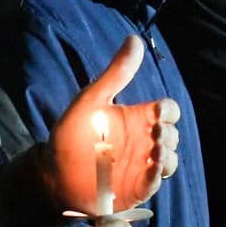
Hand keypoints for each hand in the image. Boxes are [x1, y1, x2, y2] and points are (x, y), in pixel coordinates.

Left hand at [46, 35, 180, 210]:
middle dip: (169, 134)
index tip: (157, 112)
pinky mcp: (135, 188)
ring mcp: (141, 166)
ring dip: (168, 156)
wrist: (52, 170)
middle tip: (155, 134)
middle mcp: (143, 142)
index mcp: (137, 118)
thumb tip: (134, 38)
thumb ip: (116, 73)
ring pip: (170, 161)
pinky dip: (157, 177)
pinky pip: (155, 184)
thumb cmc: (71, 132)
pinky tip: (151, 169)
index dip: (168, 111)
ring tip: (155, 152)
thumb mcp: (92, 99)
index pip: (168, 111)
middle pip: (173, 135)